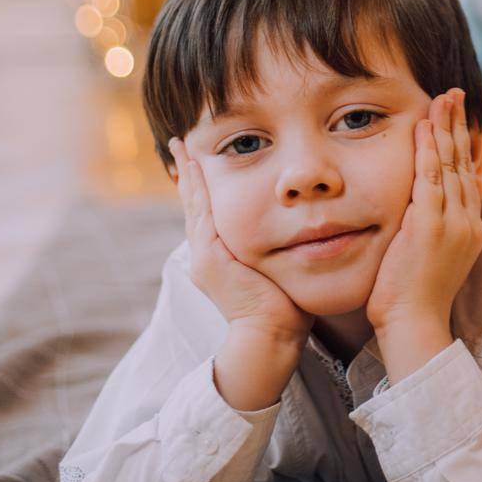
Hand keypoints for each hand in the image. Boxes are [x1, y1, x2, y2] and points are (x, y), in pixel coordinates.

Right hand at [169, 137, 313, 349]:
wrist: (272, 337)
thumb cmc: (286, 307)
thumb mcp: (278, 267)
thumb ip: (277, 247)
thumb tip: (300, 228)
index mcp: (219, 257)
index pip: (207, 212)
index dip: (202, 186)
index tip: (199, 160)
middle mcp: (205, 255)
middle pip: (194, 204)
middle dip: (189, 173)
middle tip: (181, 143)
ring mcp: (204, 256)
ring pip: (194, 204)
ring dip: (189, 173)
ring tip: (182, 145)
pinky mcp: (210, 257)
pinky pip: (202, 213)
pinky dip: (197, 188)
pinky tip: (195, 165)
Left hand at [366, 89, 481, 347]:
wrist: (415, 325)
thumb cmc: (415, 297)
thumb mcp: (434, 256)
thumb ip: (436, 226)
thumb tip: (430, 206)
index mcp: (470, 229)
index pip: (471, 175)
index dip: (468, 142)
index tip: (465, 117)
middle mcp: (467, 221)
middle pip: (464, 162)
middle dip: (459, 125)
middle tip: (455, 94)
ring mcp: (451, 223)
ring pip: (450, 164)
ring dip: (446, 127)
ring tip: (444, 98)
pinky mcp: (430, 226)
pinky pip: (430, 178)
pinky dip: (429, 149)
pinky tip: (425, 126)